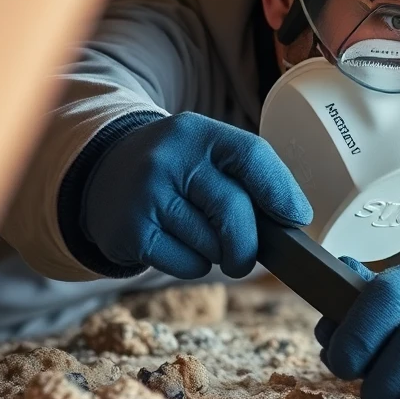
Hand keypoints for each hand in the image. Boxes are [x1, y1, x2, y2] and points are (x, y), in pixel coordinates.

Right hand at [82, 111, 311, 278]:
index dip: (281, 190)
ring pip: (212, 245)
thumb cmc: (177, 171)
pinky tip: (176, 244)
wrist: (102, 174)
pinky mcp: (131, 232)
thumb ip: (246, 178)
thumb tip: (292, 222)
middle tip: (247, 256)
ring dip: (218, 253)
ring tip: (197, 235)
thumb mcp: (206, 154)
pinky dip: (194, 265)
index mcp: (198, 133)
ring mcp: (145, 195)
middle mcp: (169, 159)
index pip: (251, 156)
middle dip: (249, 244)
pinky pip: (188, 265)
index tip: (297, 217)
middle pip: (234, 210)